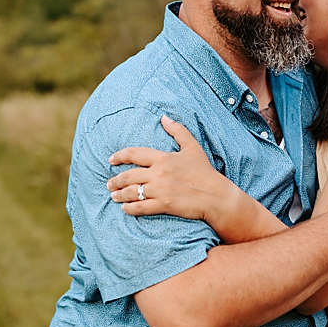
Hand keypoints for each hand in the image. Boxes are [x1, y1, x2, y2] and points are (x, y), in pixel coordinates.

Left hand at [107, 116, 232, 221]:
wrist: (217, 196)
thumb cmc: (206, 172)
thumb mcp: (193, 148)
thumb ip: (178, 131)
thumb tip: (164, 118)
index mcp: (163, 158)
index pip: (133, 154)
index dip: (119, 156)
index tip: (111, 160)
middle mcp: (159, 173)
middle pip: (128, 176)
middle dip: (115, 180)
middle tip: (110, 184)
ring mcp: (160, 190)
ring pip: (131, 192)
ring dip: (119, 195)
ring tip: (114, 196)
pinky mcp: (164, 204)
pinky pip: (140, 207)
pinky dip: (129, 209)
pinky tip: (125, 209)